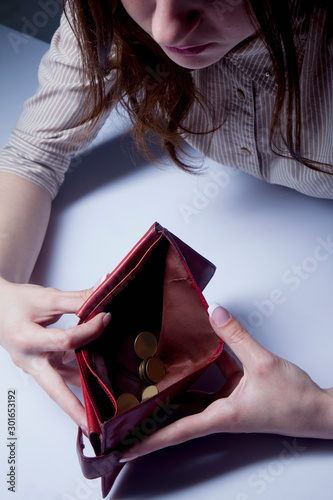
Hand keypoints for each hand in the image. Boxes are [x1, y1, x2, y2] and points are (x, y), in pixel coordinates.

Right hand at [0, 276, 109, 430]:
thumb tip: (101, 292)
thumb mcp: (46, 297)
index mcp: (27, 339)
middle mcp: (28, 359)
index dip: (89, 330)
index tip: (105, 319)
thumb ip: (76, 299)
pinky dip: (75, 377)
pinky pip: (59, 375)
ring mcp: (33, 365)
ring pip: (58, 384)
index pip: (66, 341)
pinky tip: (93, 379)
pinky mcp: (38, 365)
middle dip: (73, 408)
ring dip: (78, 396)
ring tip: (101, 410)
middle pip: (54, 388)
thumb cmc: (16, 302)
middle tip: (92, 425)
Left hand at [120, 304, 332, 461]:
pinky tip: (188, 353)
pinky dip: (196, 371)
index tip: (123, 448)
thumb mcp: (262, 363)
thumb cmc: (293, 399)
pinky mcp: (235, 395)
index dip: (149, 440)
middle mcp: (218, 413)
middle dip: (149, 421)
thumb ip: (237, 337)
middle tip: (121, 418)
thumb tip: (214, 313)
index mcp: (221, 415)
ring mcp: (225, 405)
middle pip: (175, 420)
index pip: (177, 432)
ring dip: (169, 394)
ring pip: (189, 400)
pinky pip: (208, 383)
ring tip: (143, 385)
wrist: (317, 410)